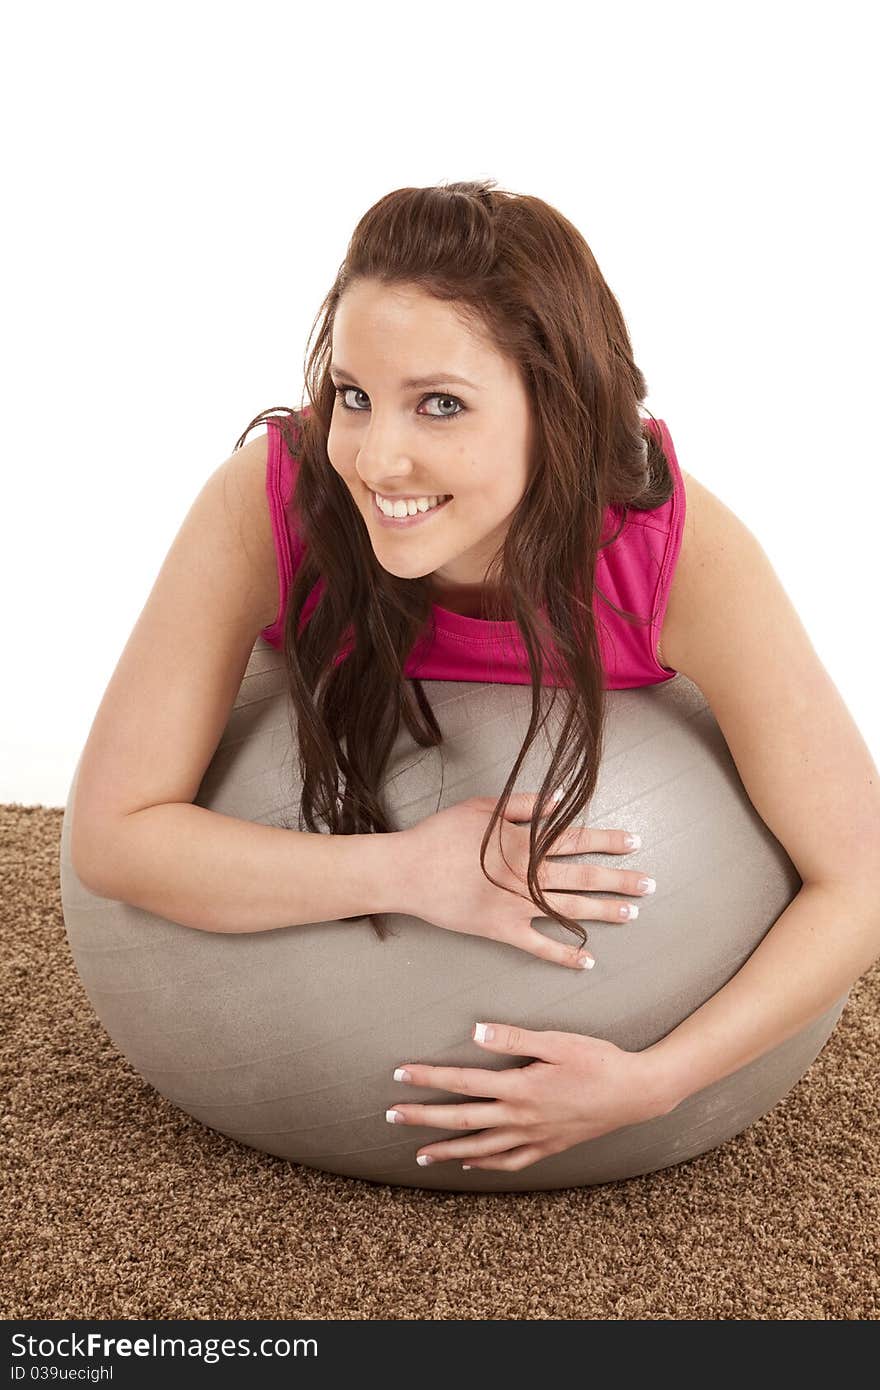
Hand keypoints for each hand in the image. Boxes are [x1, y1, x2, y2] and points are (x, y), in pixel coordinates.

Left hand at [385, 1022, 674, 1172]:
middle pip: (462, 1120)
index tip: (399, 1075)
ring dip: (448, 1151)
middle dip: (424, 1118)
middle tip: (391, 1116)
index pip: (462, 1083)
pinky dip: (487, 1165)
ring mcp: (535, 1136)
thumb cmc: (598, 1060)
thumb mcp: (557, 1041)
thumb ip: (513, 1038)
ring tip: (421, 1154)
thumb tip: (474, 1033)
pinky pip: (511, 1161)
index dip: (428, 1078)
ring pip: (481, 1148)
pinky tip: (473, 1165)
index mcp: (519, 1087)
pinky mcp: (549, 1146)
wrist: (636, 1093)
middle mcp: (521, 1117)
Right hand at [396, 792, 654, 971]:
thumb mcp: (482, 808)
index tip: (635, 842)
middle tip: (650, 884)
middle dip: (620, 879)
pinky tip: (588, 961)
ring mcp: (518, 905)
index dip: (608, 841)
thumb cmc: (442, 834)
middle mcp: (529, 874)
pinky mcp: (501, 929)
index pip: (577, 839)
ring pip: (571, 909)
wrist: (408, 870)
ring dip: (604, 911)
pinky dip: (564, 955)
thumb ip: (524, 805)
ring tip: (632, 913)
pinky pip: (540, 946)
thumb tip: (560, 801)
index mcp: (526, 841)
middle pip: (584, 875)